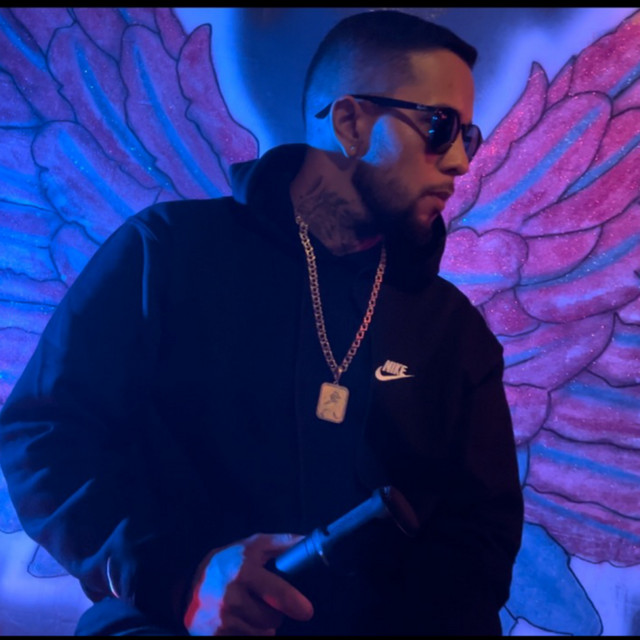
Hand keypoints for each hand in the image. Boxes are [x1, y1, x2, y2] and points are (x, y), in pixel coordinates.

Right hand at [184, 532, 313, 635]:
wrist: (189, 585)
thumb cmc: (228, 562)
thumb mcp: (253, 546)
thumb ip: (282, 543)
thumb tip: (308, 542)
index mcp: (243, 572)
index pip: (277, 593)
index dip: (296, 604)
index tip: (306, 611)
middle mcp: (231, 598)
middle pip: (272, 620)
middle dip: (274, 614)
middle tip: (264, 603)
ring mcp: (220, 621)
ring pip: (260, 634)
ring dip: (260, 627)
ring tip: (249, 611)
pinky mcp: (212, 637)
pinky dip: (246, 635)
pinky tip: (237, 622)